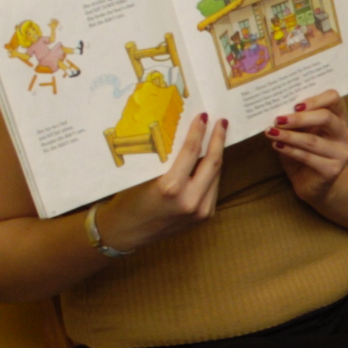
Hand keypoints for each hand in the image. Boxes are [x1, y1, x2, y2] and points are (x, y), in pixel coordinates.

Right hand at [92, 113, 227, 253]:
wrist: (127, 231)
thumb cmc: (129, 199)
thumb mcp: (144, 175)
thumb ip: (167, 160)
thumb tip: (185, 134)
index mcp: (170, 187)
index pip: (192, 152)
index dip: (200, 132)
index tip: (204, 116)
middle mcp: (190, 200)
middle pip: (213, 163)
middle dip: (218, 140)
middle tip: (221, 122)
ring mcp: (200, 211)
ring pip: (216, 175)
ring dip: (217, 155)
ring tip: (217, 137)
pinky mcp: (205, 217)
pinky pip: (213, 188)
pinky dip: (212, 172)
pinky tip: (210, 159)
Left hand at [270, 92, 347, 204]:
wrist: (312, 184)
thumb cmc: (305, 153)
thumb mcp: (300, 132)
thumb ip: (296, 121)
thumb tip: (277, 109)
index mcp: (338, 118)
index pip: (334, 99)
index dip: (315, 99)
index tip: (295, 105)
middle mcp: (344, 134)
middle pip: (326, 117)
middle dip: (299, 118)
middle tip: (278, 119)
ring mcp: (341, 153)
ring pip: (313, 140)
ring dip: (289, 136)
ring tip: (270, 132)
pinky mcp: (333, 170)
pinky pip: (308, 157)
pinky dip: (290, 150)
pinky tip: (276, 146)